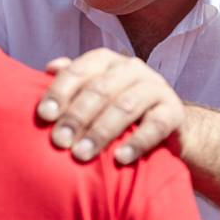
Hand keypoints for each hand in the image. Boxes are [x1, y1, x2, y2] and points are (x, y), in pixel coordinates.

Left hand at [36, 48, 183, 163]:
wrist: (168, 125)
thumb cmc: (119, 110)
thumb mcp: (95, 93)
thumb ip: (74, 81)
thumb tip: (50, 67)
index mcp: (108, 61)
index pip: (81, 70)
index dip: (61, 91)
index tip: (44, 116)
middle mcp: (132, 69)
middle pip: (101, 89)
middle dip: (77, 116)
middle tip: (59, 142)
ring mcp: (156, 88)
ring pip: (125, 106)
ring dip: (101, 132)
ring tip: (82, 154)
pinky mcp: (174, 111)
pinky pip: (156, 126)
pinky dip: (136, 142)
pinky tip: (119, 158)